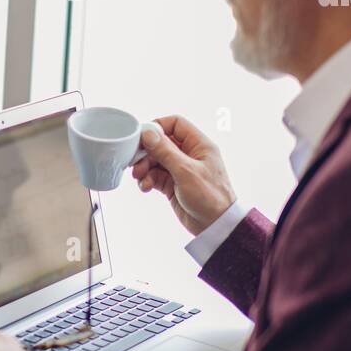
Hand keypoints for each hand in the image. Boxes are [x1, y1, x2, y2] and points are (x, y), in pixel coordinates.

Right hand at [130, 115, 235, 236]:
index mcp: (199, 145)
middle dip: (146, 152)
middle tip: (135, 161)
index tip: (142, 137)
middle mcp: (189, 155)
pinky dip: (147, 180)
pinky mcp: (172, 184)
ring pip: (155, 160)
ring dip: (144, 167)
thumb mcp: (185, 171)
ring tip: (139, 177)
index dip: (158, 127)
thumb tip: (148, 133)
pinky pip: (155, 176)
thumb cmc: (210, 197)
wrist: (215, 226)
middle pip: (161, 143)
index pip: (175, 124)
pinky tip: (145, 187)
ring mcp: (180, 170)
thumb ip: (165, 151)